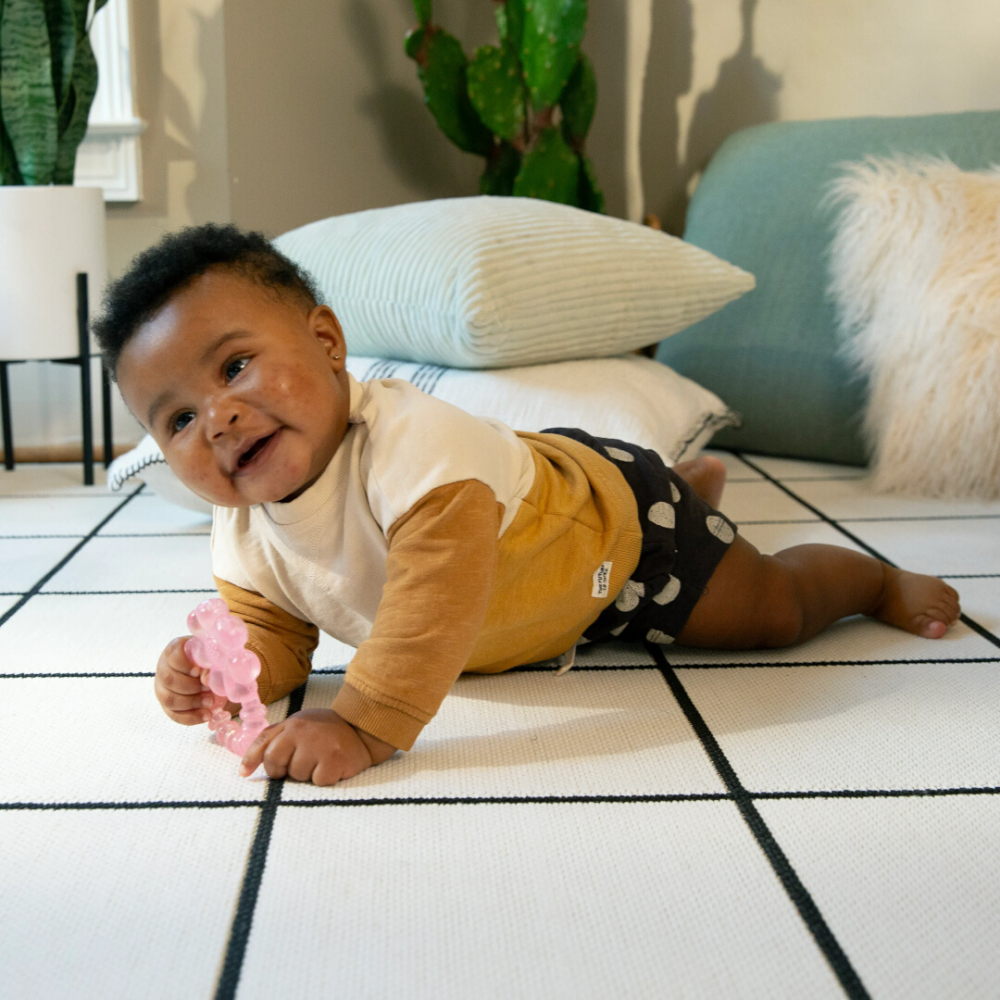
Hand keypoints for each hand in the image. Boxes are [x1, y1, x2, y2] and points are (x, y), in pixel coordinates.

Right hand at [154, 636, 238, 724]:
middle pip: (169, 680)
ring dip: (191, 703)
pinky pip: (174, 715)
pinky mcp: (167, 706)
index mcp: (174, 650)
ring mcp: (162, 688)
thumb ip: (212, 661)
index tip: (199, 671)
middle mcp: (164, 668)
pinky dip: (191, 717)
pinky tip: (206, 715)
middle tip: (208, 689)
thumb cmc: (210, 660)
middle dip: (191, 687)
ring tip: (209, 702)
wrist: (210, 673)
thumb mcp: (213, 655)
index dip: (185, 665)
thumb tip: (205, 677)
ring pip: (168, 699)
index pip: (172, 655)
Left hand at [239, 709, 396, 785]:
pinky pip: (317, 782)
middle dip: (283, 770)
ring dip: (308, 774)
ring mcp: (317, 746)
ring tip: (321, 760)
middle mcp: (301, 733)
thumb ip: (274, 739)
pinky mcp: (333, 761)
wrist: (362, 729)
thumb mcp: (299, 725)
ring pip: (296, 775)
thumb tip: (244, 770)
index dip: (252, 760)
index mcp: (291, 725)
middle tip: (301, 763)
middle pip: (275, 764)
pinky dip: (324, 779)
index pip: (263, 743)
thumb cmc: (326, 731)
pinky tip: (333, 766)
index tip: (245, 774)